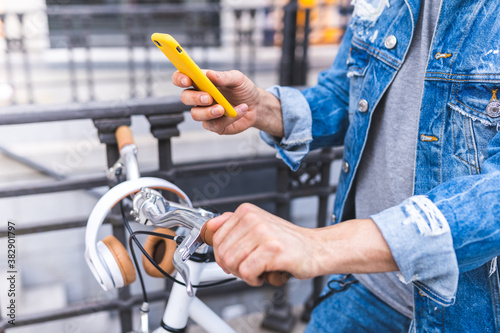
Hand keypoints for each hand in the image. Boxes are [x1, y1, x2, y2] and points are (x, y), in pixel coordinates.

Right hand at [172, 70, 283, 136]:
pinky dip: (228, 118)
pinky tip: (240, 110)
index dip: (180, 78)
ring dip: (208, 112)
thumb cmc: (243, 89)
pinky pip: (214, 125)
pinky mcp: (214, 125)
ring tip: (223, 109)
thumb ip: (224, 76)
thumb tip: (210, 75)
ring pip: (196, 114)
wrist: (256, 106)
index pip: (182, 79)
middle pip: (185, 98)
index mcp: (201, 82)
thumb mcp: (237, 78)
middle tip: (208, 98)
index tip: (186, 80)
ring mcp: (205, 112)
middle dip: (194, 98)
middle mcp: (200, 98)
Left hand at [205, 203, 397, 285]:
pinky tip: (264, 274)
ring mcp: (263, 233)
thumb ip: (233, 224)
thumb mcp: (257, 226)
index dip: (222, 255)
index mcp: (247, 212)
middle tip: (248, 267)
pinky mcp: (273, 250)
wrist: (316, 248)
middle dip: (233, 267)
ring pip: (232, 263)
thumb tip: (210, 225)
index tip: (233, 260)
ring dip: (243, 274)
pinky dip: (253, 279)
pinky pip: (247, 272)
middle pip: (223, 253)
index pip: (216, 237)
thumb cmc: (287, 241)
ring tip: (257, 270)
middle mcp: (253, 219)